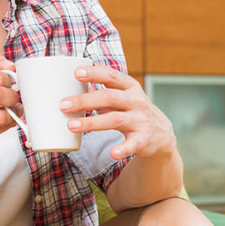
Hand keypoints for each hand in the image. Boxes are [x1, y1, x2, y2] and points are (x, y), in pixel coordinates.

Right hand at [0, 56, 19, 156]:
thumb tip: (11, 66)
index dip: (8, 79)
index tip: (8, 84)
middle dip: (12, 96)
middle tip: (12, 98)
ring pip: (1, 114)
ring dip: (13, 112)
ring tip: (11, 110)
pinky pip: (1, 128)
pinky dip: (9, 123)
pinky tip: (5, 121)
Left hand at [60, 65, 175, 159]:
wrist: (161, 135)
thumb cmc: (132, 111)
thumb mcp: (122, 96)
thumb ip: (101, 91)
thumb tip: (68, 88)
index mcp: (129, 87)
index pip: (111, 76)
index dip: (94, 73)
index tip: (76, 72)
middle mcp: (136, 101)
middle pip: (109, 97)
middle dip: (85, 101)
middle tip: (62, 105)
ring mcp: (141, 120)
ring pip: (115, 119)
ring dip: (92, 123)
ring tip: (71, 125)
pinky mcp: (144, 139)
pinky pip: (132, 144)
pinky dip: (123, 149)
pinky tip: (112, 153)